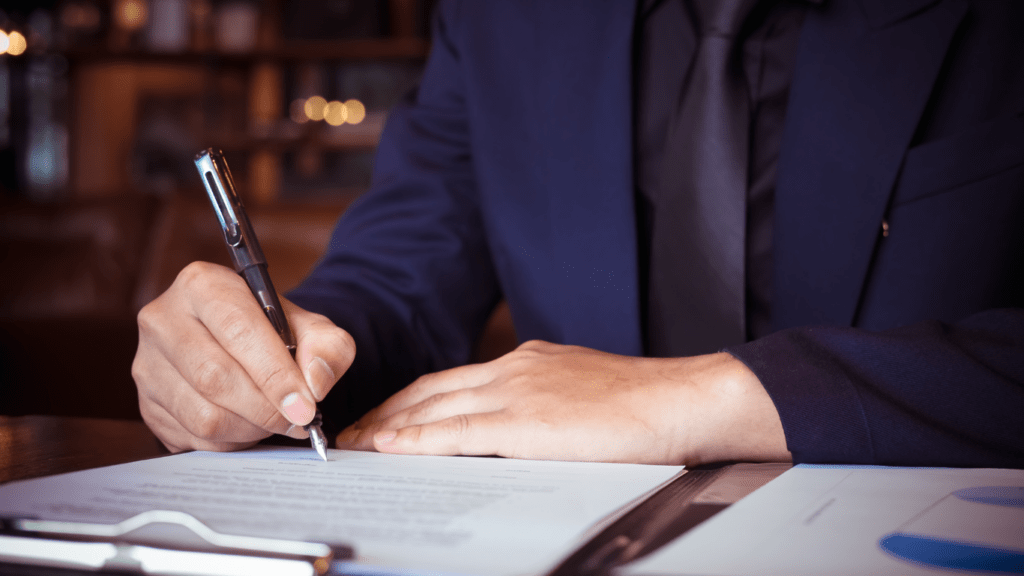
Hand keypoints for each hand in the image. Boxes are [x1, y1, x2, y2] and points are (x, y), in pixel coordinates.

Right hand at [132, 261, 355, 452]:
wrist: (243, 344)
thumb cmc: (276, 332)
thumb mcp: (312, 328)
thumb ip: (328, 347)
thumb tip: (315, 384)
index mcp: (202, 284)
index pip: (238, 331)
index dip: (275, 374)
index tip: (306, 406)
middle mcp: (163, 319)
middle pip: (214, 377)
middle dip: (266, 409)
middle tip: (298, 420)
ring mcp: (147, 364)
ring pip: (203, 415)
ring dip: (250, 429)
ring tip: (274, 420)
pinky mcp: (146, 404)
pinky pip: (193, 438)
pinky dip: (232, 443)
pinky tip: (248, 426)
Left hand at [336, 341, 789, 464]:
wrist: (677, 400)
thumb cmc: (641, 403)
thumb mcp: (580, 389)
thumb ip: (544, 401)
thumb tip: (522, 425)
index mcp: (528, 361)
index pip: (452, 380)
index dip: (411, 399)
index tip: (384, 415)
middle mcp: (514, 368)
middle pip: (431, 389)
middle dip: (387, 411)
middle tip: (352, 431)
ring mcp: (517, 392)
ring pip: (434, 406)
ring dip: (388, 426)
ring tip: (355, 444)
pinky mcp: (525, 421)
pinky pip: (456, 430)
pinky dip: (415, 438)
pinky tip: (389, 447)